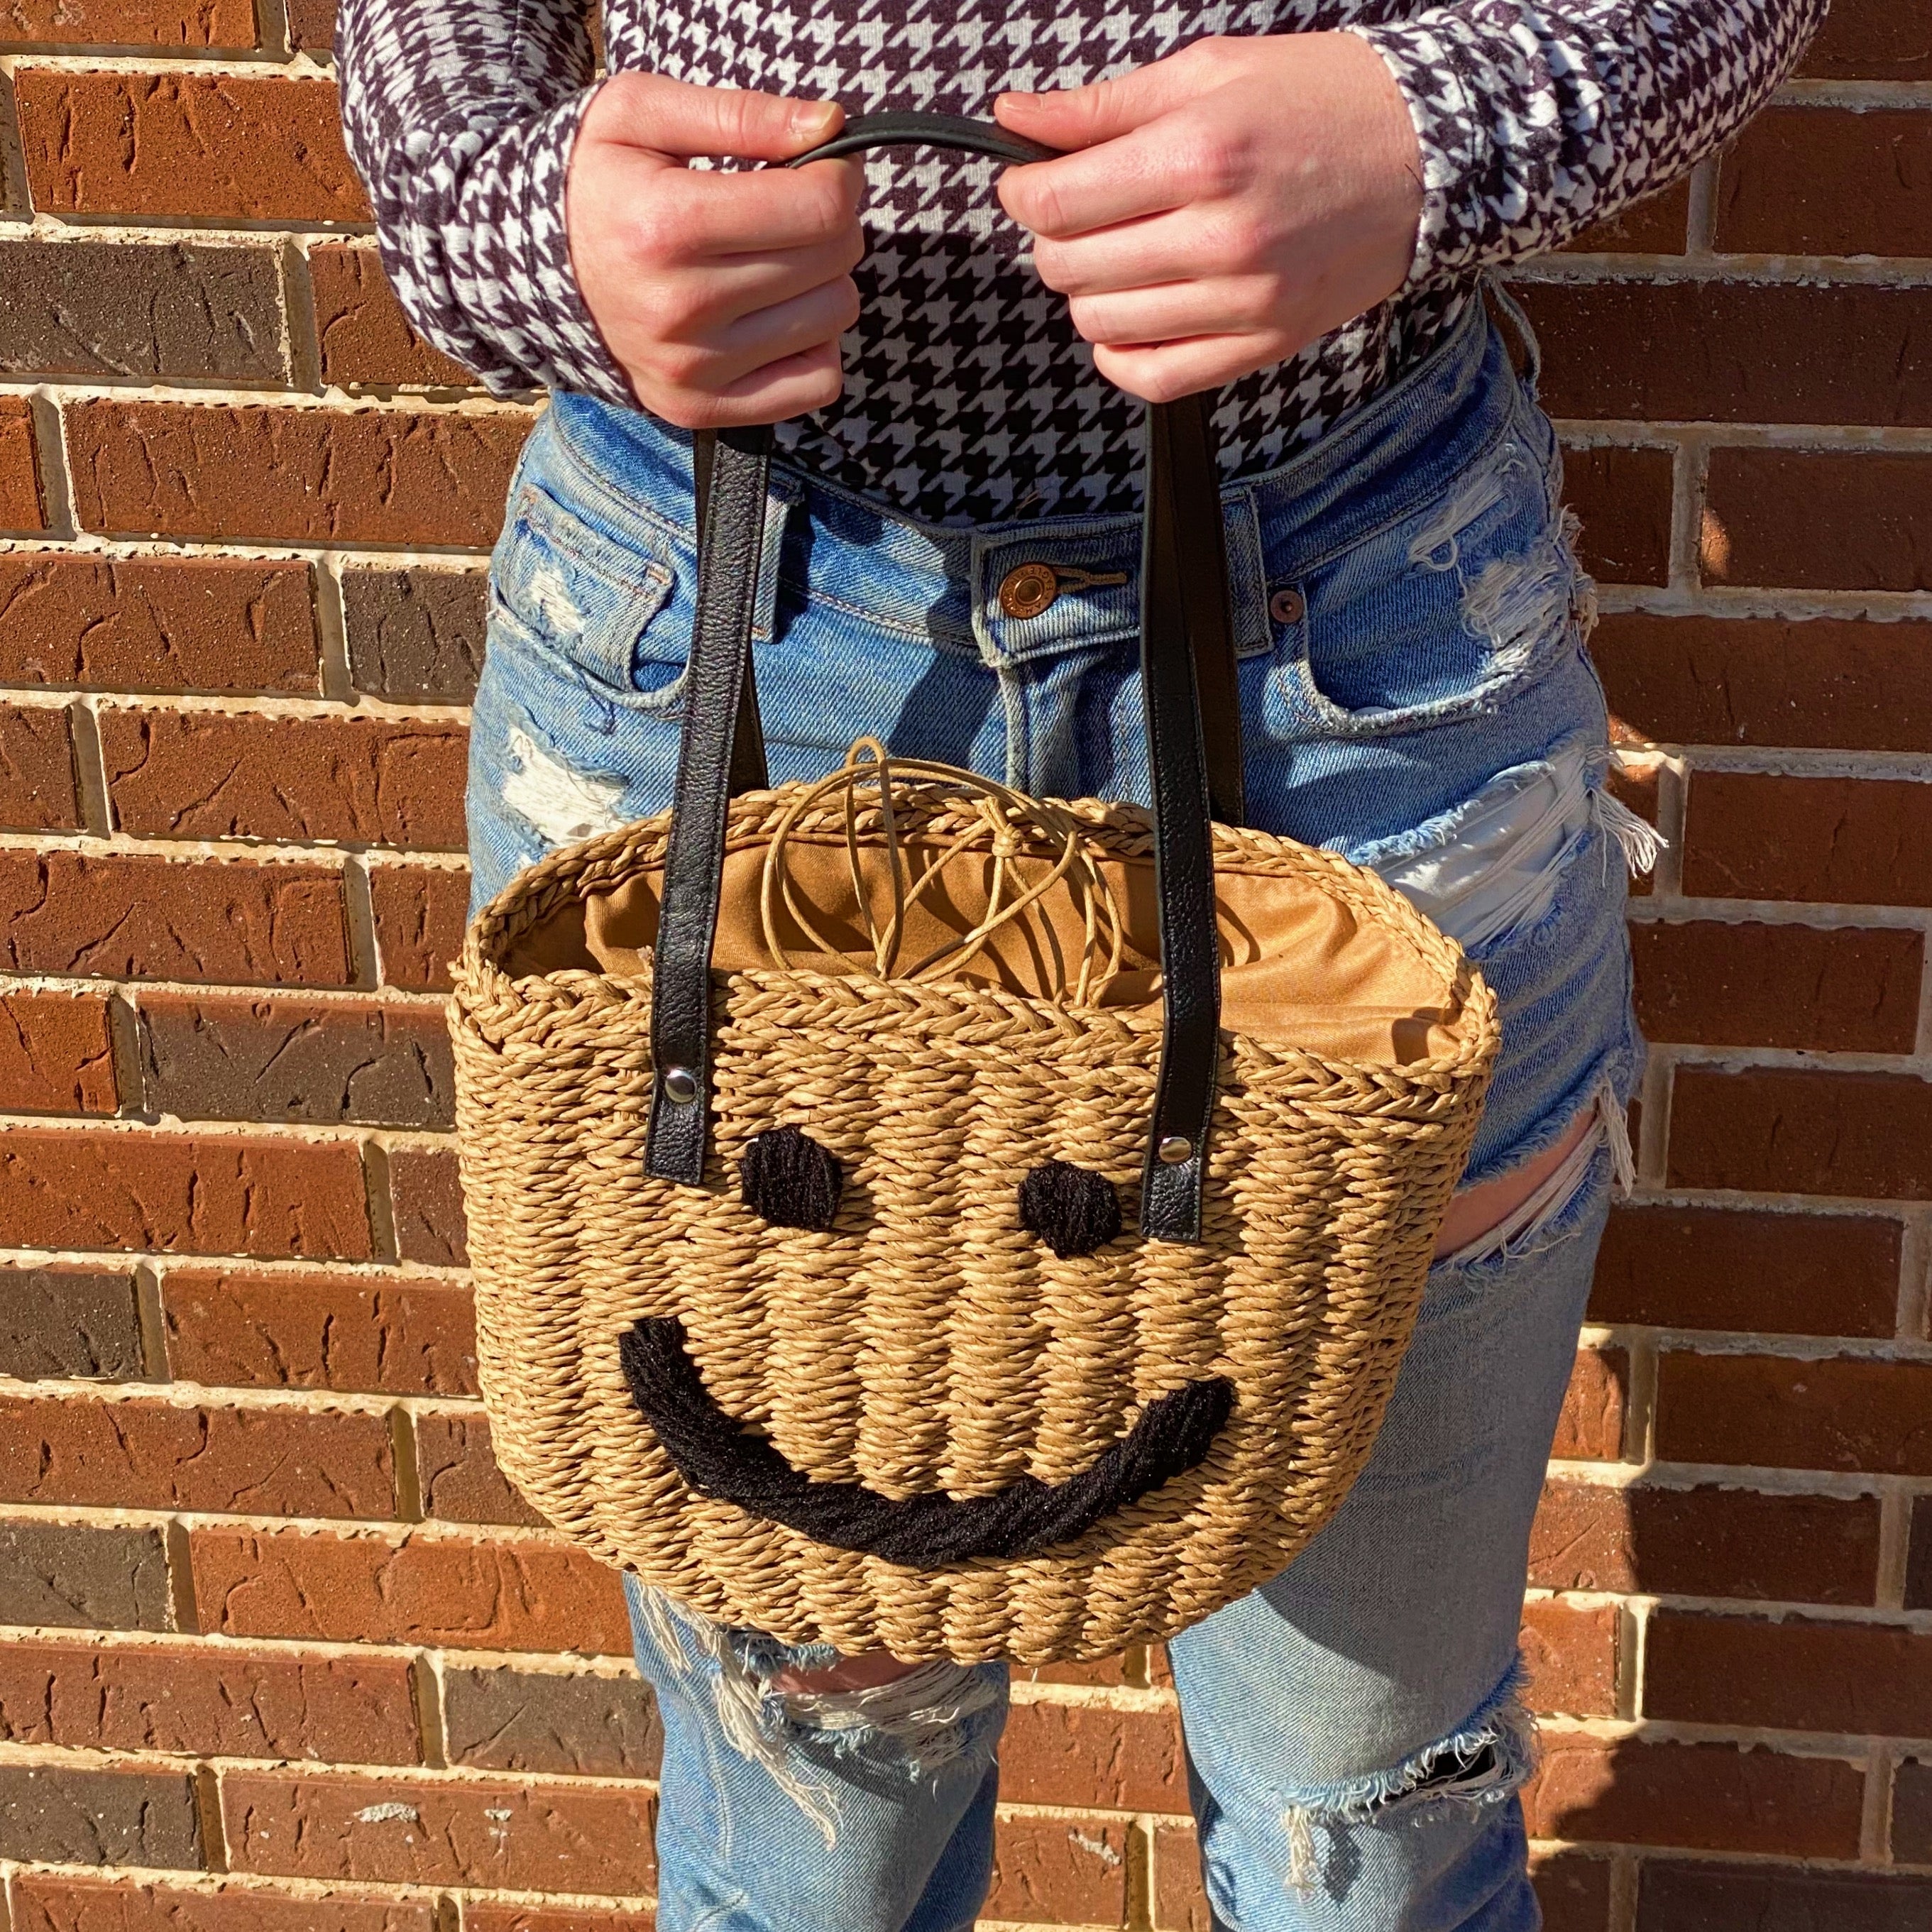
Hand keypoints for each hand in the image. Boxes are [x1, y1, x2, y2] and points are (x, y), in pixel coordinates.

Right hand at [567, 73, 862, 426]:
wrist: (523, 268)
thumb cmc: (594, 182)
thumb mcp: (643, 114)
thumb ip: (739, 114)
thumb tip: (830, 126)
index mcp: (667, 225)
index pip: (819, 207)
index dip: (837, 177)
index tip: (818, 167)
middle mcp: (680, 308)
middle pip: (832, 259)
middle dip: (828, 223)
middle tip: (789, 210)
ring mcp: (692, 369)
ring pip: (834, 317)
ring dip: (821, 282)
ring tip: (774, 261)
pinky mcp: (702, 409)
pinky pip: (817, 383)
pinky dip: (814, 347)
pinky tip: (777, 316)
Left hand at [995, 34, 1422, 402]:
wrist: (1428, 154)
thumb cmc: (1323, 102)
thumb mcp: (1209, 74)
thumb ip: (1101, 107)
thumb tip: (1016, 118)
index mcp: (1200, 156)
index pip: (1057, 204)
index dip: (1021, 193)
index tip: (1027, 182)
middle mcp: (1219, 237)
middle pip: (1070, 267)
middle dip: (1054, 239)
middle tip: (1081, 212)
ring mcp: (1243, 301)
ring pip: (1101, 323)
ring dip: (1089, 292)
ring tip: (1117, 256)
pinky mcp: (1263, 344)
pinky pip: (1154, 376)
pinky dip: (1121, 355)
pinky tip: (1131, 315)